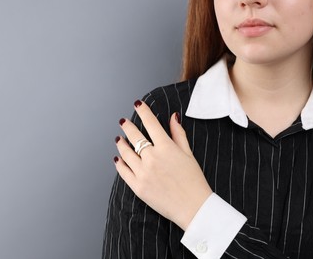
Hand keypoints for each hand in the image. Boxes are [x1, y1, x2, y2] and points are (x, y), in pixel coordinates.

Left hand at [114, 100, 212, 230]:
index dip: (143, 111)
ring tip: (119, 139)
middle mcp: (152, 158)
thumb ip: (178, 134)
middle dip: (127, 126)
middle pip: (134, 136)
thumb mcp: (188, 154)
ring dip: (121, 144)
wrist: (193, 207)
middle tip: (124, 122)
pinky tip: (118, 159)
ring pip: (125, 153)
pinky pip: (123, 172)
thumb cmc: (194, 181)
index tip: (138, 105)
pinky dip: (119, 164)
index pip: (151, 123)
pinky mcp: (138, 187)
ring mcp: (143, 173)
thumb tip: (173, 117)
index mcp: (166, 147)